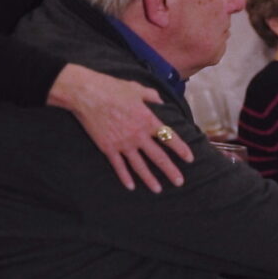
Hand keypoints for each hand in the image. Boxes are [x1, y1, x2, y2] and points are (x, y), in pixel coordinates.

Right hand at [47, 64, 193, 192]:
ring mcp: (123, 144)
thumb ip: (151, 96)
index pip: (169, 138)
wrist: (87, 95)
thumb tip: (160, 100)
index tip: (190, 158)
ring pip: (140, 166)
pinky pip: (119, 166)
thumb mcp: (137, 89)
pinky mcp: (108, 148)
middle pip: (158, 157)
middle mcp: (139, 135)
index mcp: (148, 121)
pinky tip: (131, 186)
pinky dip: (125, 177)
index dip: (181, 149)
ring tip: (158, 190)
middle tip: (180, 182)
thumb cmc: (113, 88)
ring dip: (150, 179)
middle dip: (170, 170)